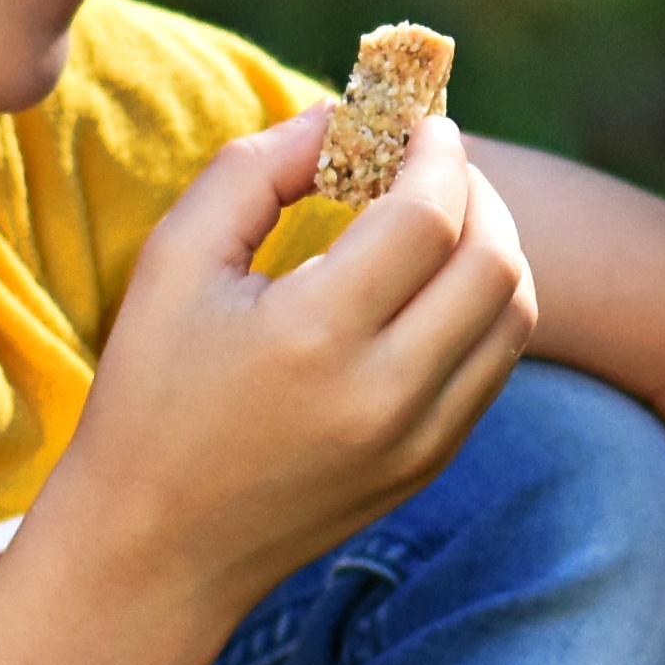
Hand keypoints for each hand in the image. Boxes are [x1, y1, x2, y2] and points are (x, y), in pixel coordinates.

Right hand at [30, 110, 536, 623]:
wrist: (153, 549)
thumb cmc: (150, 392)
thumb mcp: (175, 262)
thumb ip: (256, 169)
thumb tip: (340, 115)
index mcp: (315, 336)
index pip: (427, 215)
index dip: (436, 152)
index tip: (420, 122)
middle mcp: (384, 394)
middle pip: (493, 260)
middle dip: (476, 191)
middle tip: (433, 161)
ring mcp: (418, 439)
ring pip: (514, 315)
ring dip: (494, 245)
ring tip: (442, 214)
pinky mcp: (429, 465)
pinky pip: (494, 365)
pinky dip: (485, 306)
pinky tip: (434, 282)